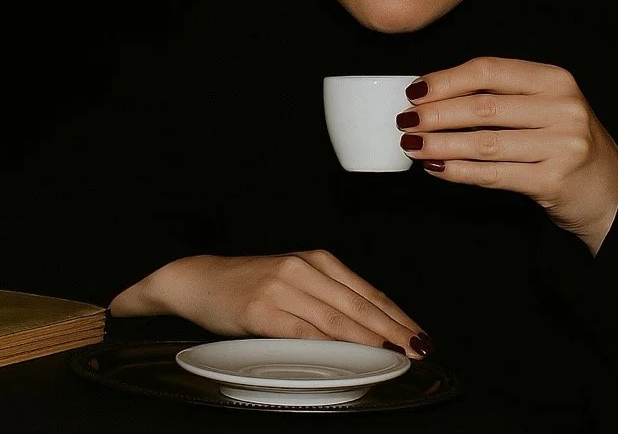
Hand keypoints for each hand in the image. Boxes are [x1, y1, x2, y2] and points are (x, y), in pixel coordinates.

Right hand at [108, 250, 432, 358]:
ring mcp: (282, 289)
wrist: (199, 280)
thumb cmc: (249, 284)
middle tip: (417, 350)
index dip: (395, 315)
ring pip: (335, 319)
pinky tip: (347, 356)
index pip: (366, 291)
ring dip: (368, 340)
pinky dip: (329, 346)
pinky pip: (303, 332)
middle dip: (392, 330)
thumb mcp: (293, 280)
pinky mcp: (262, 310)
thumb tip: (369, 327)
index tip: (418, 335)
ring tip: (392, 355)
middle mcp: (302, 270)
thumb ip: (326, 297)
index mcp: (315, 260)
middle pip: (357, 305)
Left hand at [399, 56, 617, 253]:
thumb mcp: (543, 106)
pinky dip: (458, 171)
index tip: (414, 91)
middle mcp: (562, 108)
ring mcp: (561, 145)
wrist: (608, 189)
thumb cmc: (563, 142)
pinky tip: (436, 168)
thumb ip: (500, 96)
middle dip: (435, 114)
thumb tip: (432, 95)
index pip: (489, 71)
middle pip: (483, 107)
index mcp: (555, 80)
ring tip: (412, 145)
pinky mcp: (553, 180)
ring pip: (484, 143)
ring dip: (439, 144)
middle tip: (405, 121)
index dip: (446, 80)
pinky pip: (493, 174)